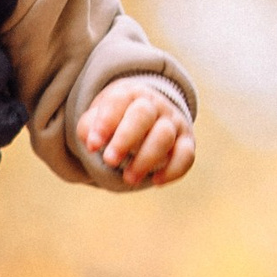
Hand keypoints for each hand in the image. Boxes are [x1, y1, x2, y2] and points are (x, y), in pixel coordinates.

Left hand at [78, 80, 194, 187]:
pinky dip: (173, 169)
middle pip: (143, 115)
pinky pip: (186, 155)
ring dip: (146, 159)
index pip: (118, 102)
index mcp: (130, 94)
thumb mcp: (98, 120)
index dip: (105, 123)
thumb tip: (92, 141)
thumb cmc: (116, 122)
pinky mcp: (186, 142)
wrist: (148, 120)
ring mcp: (173, 122)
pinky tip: (156, 181)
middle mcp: (154, 105)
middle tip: (109, 161)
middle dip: (125, 139)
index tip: (93, 146)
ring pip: (164, 135)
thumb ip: (89, 128)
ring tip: (129, 178)